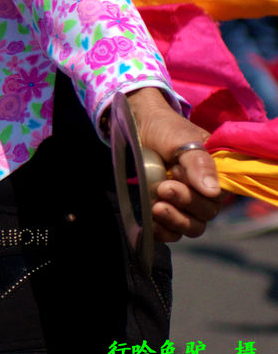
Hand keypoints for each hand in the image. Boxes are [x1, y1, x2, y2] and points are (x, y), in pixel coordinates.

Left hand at [126, 88, 221, 241]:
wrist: (137, 123)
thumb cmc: (164, 128)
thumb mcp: (183, 139)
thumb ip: (199, 162)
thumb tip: (212, 191)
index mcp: (213, 176)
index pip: (215, 199)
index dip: (197, 194)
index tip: (175, 174)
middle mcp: (201, 193)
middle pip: (204, 215)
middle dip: (183, 204)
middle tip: (162, 187)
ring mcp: (182, 203)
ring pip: (189, 227)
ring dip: (174, 221)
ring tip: (155, 207)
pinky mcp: (163, 208)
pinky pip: (169, 231)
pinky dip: (162, 231)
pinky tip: (150, 223)